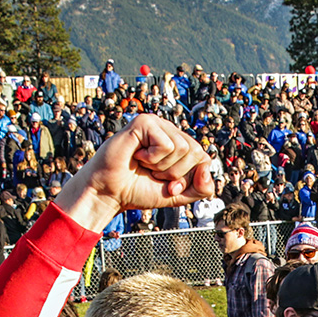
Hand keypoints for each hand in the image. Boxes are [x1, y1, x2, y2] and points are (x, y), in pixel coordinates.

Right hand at [55, 114, 214, 231]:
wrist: (110, 193)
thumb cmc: (139, 190)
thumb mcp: (178, 194)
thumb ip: (201, 188)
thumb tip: (207, 166)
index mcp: (179, 145)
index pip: (204, 159)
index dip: (189, 178)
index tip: (169, 186)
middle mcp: (171, 132)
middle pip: (196, 152)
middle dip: (176, 173)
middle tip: (155, 174)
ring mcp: (158, 125)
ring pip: (182, 148)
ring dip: (162, 166)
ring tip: (145, 164)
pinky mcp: (145, 122)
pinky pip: (166, 145)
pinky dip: (153, 158)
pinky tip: (138, 155)